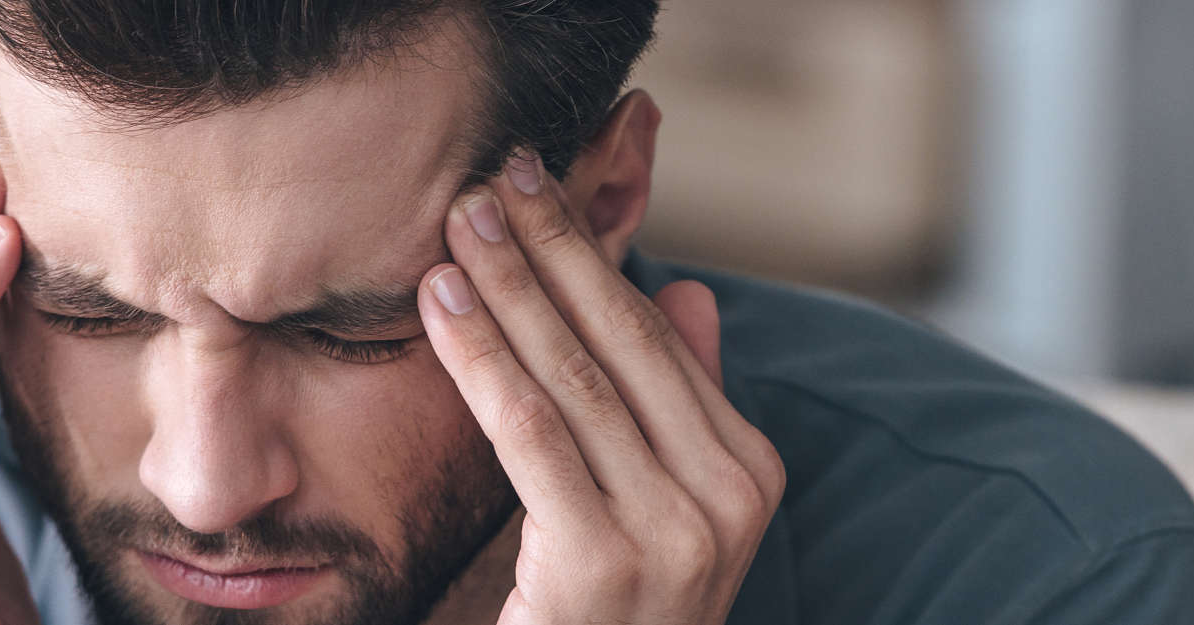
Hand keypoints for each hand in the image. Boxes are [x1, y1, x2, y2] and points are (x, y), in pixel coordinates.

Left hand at [416, 150, 786, 623]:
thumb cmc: (607, 623)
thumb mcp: (651, 511)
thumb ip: (675, 406)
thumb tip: (686, 291)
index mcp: (749, 475)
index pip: (660, 341)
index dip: (594, 258)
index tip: (538, 190)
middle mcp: (729, 499)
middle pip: (624, 343)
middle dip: (552, 251)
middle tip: (492, 179)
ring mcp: (677, 533)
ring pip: (575, 376)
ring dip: (508, 287)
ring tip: (457, 224)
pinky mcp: (607, 560)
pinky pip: (534, 432)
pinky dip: (483, 357)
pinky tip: (443, 304)